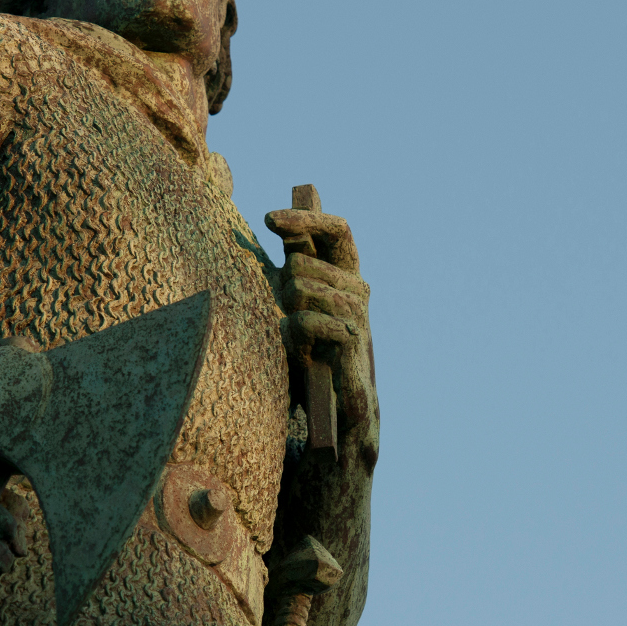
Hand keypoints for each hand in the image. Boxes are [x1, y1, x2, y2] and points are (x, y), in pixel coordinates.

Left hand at [262, 208, 376, 438]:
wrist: (336, 408)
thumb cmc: (313, 352)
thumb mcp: (298, 303)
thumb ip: (294, 263)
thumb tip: (274, 218)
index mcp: (346, 274)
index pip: (336, 229)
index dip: (304, 217)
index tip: (268, 219)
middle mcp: (358, 288)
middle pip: (304, 261)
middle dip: (284, 285)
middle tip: (290, 316)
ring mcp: (358, 313)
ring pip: (302, 287)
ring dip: (288, 311)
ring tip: (296, 336)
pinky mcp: (352, 340)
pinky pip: (307, 320)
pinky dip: (294, 334)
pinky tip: (300, 349)